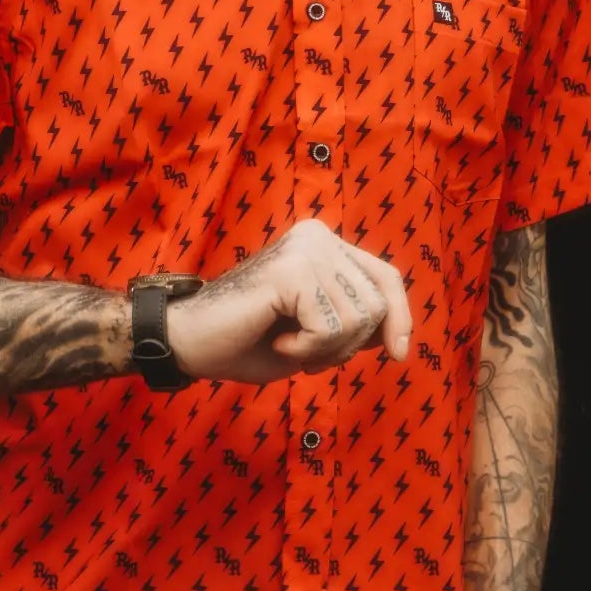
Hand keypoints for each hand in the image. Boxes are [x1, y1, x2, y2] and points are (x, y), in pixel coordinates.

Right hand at [164, 218, 411, 387]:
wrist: (190, 341)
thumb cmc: (248, 340)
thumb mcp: (316, 332)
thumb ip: (354, 321)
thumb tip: (398, 330)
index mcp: (324, 243)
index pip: (385, 277)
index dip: (399, 317)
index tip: (398, 355)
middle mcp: (317, 236)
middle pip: (377, 303)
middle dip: (348, 345)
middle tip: (304, 349)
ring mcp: (305, 249)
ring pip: (358, 320)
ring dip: (325, 351)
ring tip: (287, 343)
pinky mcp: (292, 270)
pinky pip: (330, 329)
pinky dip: (307, 351)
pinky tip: (277, 341)